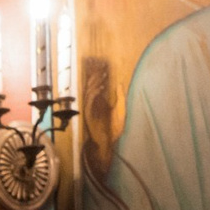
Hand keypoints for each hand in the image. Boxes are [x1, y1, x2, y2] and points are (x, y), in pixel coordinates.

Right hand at [77, 57, 115, 181]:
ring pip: (90, 91)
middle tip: (100, 66)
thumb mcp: (121, 110)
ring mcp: (90, 109)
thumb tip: (119, 83)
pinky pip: (89, 101)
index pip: (97, 86)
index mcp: (100, 102)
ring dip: (95, 82)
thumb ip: (120, 98)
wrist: (108, 143)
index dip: (99, 76)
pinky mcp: (89, 114)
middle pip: (92, 86)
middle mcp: (94, 104)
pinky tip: (100, 87)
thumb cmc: (114, 129)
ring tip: (102, 75)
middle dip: (95, 76)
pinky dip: (94, 93)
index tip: (104, 66)